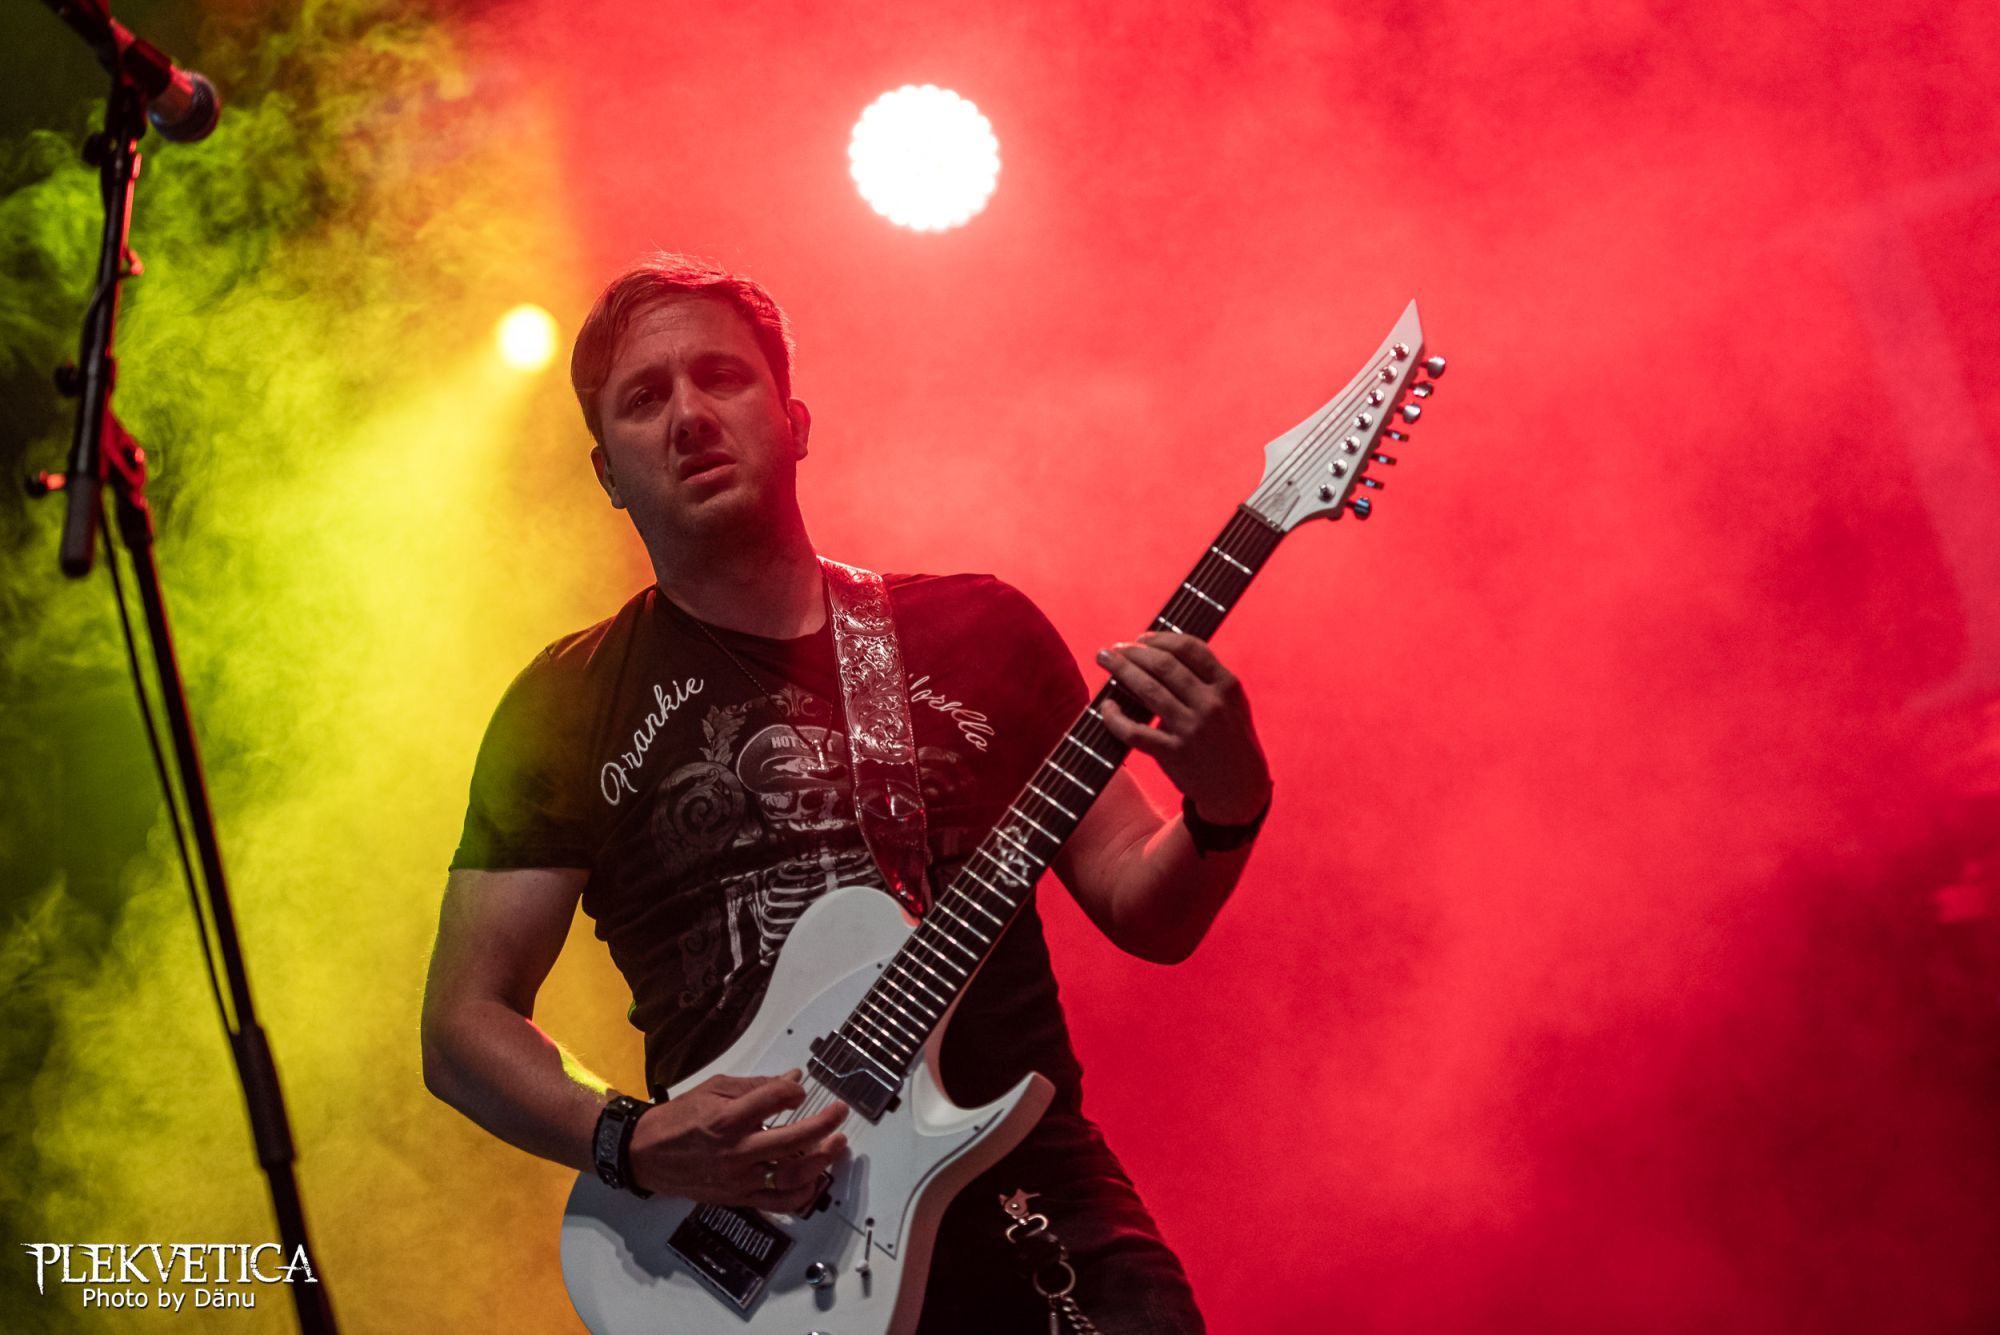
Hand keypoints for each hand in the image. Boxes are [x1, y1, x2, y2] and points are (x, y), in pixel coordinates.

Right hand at [626, 1069, 847, 1212]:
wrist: (645, 1154)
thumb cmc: (679, 1118)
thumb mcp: (714, 1089)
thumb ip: (756, 1086)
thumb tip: (793, 1078)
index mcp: (727, 1117)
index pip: (776, 1098)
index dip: (795, 1090)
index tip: (799, 1089)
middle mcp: (736, 1150)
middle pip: (792, 1139)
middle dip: (824, 1124)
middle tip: (840, 1112)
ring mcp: (738, 1178)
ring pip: (791, 1175)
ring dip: (821, 1160)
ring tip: (837, 1144)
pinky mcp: (738, 1198)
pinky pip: (778, 1202)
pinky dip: (802, 1193)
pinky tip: (815, 1179)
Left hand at [1096, 632, 1271, 825]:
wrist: (1239, 789)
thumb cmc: (1229, 739)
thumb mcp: (1232, 703)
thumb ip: (1207, 677)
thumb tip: (1162, 651)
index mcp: (1227, 685)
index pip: (1190, 648)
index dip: (1160, 639)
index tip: (1140, 639)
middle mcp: (1210, 704)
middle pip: (1164, 665)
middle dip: (1133, 652)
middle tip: (1113, 648)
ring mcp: (1192, 729)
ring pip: (1148, 690)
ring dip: (1121, 671)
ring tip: (1105, 660)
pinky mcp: (1175, 754)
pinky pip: (1136, 731)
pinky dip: (1115, 718)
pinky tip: (1106, 707)